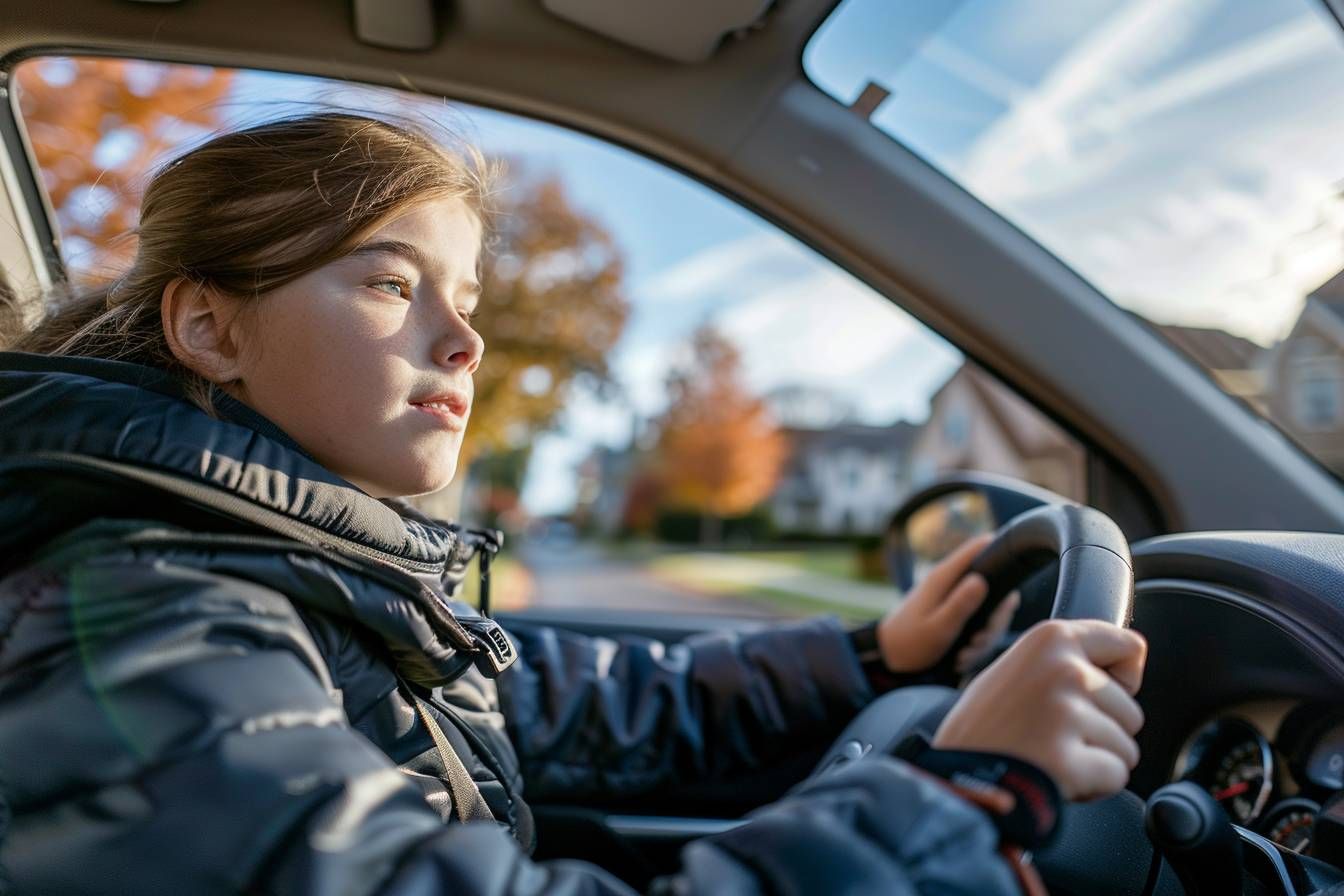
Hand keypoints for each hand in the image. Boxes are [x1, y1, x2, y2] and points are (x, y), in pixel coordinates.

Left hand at [876, 533, 1017, 674]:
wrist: (889, 660)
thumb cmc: (909, 642)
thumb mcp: (937, 627)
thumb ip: (960, 605)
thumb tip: (981, 580)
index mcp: (946, 577)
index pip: (980, 547)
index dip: (1002, 553)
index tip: (1014, 577)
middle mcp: (953, 584)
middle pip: (996, 589)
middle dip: (995, 620)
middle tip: (978, 641)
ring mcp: (955, 601)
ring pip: (990, 614)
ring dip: (984, 639)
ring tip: (964, 656)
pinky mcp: (956, 616)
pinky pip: (979, 628)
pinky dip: (974, 647)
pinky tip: (960, 660)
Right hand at [933, 619, 1147, 800]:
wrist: (954, 776)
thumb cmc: (983, 728)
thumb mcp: (1016, 668)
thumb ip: (1061, 661)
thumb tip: (1115, 669)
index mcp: (1050, 639)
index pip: (1130, 647)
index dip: (1123, 678)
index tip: (1103, 693)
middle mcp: (1063, 669)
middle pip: (1131, 710)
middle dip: (1103, 732)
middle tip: (1054, 738)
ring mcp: (1067, 714)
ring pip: (1126, 747)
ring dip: (1097, 760)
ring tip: (1051, 757)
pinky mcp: (1070, 760)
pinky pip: (1116, 776)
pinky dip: (1094, 787)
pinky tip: (1057, 779)